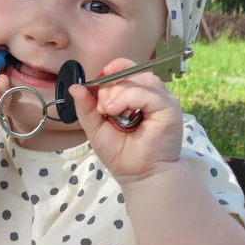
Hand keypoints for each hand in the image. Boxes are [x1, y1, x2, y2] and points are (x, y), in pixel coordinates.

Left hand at [69, 58, 182, 179]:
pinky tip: (118, 112)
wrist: (139, 176)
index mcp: (137, 95)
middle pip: (132, 71)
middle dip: (110, 85)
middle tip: (103, 108)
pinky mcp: (169, 109)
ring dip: (118, 92)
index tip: (98, 90)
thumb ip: (86, 108)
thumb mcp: (97, 129)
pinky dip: (129, 98)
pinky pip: (148, 93)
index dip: (111, 72)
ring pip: (141, 79)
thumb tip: (75, 87)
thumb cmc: (122, 155)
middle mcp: (152, 94)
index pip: (126, 69)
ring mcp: (162, 100)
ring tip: (109, 111)